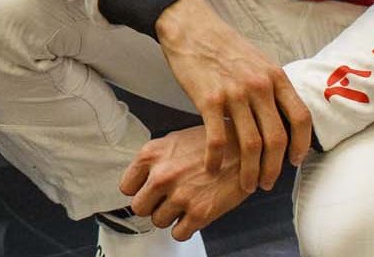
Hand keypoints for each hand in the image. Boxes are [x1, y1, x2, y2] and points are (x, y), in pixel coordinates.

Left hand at [119, 126, 251, 241]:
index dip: (139, 191)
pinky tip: (194, 214)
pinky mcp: (199, 213)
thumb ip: (156, 160)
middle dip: (153, 206)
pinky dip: (185, 228)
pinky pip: (178, 234)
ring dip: (170, 217)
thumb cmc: (213, 144)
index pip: (126, 187)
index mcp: (152, 154)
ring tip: (185, 203)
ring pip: (158, 222)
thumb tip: (142, 179)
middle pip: (139, 208)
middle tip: (167, 200)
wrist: (247, 150)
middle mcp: (162, 175)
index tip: (148, 192)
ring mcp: (180, 195)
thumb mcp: (175, 140)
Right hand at [153, 0, 311, 192]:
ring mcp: (234, 93)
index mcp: (275, 77)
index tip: (294, 161)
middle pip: (276, 138)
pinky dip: (216, 159)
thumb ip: (271, 87)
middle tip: (267, 183)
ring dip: (249, 171)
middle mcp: (259, 86)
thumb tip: (280, 117)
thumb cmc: (223, 45)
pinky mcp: (208, 99)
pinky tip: (212, 169)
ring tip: (245, 185)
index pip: (300, 118)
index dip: (301, 145)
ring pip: (250, 144)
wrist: (190, 27)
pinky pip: (217, 139)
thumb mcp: (258, 61)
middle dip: (273, 168)